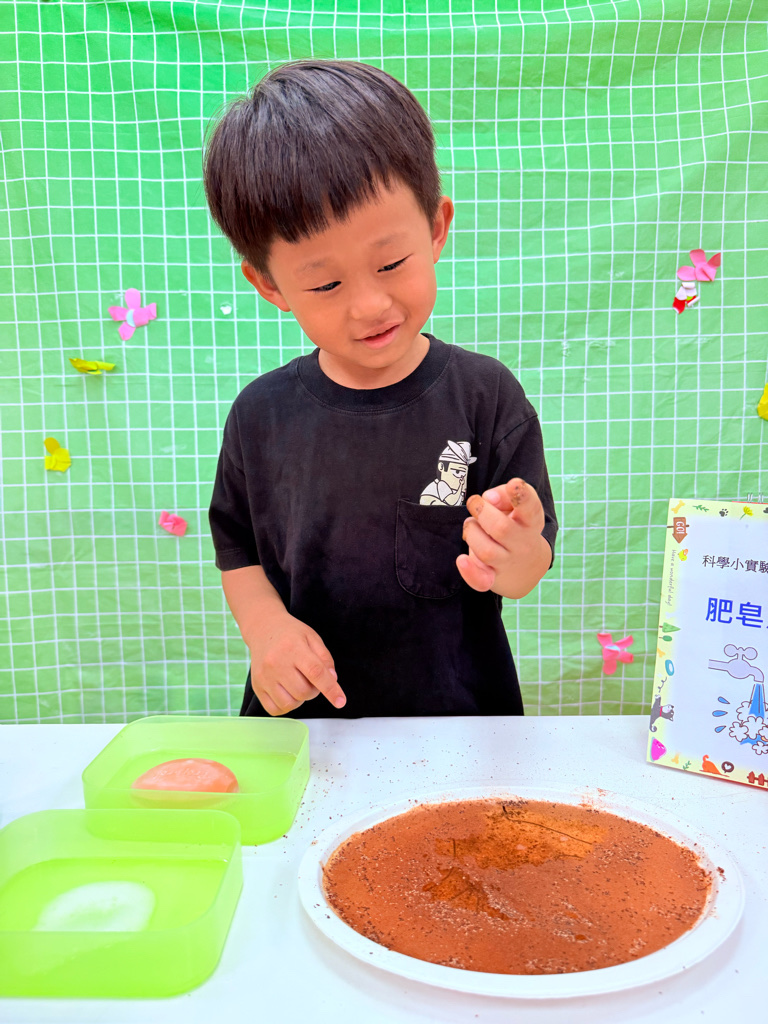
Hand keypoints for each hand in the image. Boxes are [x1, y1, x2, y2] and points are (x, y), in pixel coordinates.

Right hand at [248, 611, 345, 715]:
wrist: (263, 629)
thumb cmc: (290, 634)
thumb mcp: (312, 637)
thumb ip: (325, 658)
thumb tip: (332, 680)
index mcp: (293, 648)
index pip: (315, 672)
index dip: (330, 689)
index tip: (340, 702)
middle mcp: (276, 663)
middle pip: (303, 692)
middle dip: (314, 691)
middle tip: (310, 679)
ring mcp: (264, 676)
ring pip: (290, 703)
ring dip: (300, 699)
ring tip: (298, 684)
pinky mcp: (256, 686)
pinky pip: (274, 709)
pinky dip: (286, 707)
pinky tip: (287, 693)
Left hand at [457, 477, 550, 597]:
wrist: (527, 566)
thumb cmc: (516, 525)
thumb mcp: (517, 506)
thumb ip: (503, 494)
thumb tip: (488, 498)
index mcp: (531, 522)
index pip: (530, 509)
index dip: (522, 496)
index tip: (513, 484)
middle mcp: (523, 544)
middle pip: (501, 528)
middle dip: (481, 512)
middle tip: (475, 503)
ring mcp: (508, 563)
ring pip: (486, 551)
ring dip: (471, 532)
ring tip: (471, 526)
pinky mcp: (492, 578)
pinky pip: (481, 580)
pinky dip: (469, 572)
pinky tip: (462, 559)